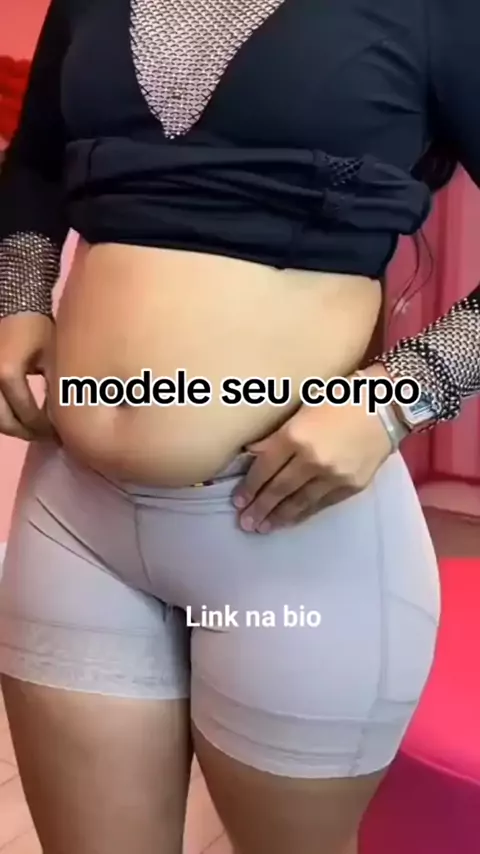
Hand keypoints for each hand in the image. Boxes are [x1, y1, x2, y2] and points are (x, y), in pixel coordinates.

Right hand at [0, 313, 55, 439]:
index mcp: (8, 375)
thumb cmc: (37, 329)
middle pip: (5, 422)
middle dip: (27, 434)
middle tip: (47, 436)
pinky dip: (3, 416)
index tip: (60, 434)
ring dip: (13, 428)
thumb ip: (55, 389)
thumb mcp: (53, 358)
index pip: (27, 414)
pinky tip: (18, 416)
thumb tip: (61, 418)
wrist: (14, 305)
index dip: (44, 429)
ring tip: (33, 429)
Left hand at [233, 367, 392, 532]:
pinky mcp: (351, 486)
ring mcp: (333, 476)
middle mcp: (312, 459)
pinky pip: (321, 504)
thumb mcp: (302, 408)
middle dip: (260, 508)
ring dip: (278, 517)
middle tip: (245, 523)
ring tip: (263, 527)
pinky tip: (290, 520)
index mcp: (296, 435)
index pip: (265, 468)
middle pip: (279, 489)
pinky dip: (303, 514)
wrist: (386, 404)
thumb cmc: (339, 398)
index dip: (250, 487)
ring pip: (299, 502)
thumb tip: (252, 454)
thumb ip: (277, 435)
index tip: (238, 501)